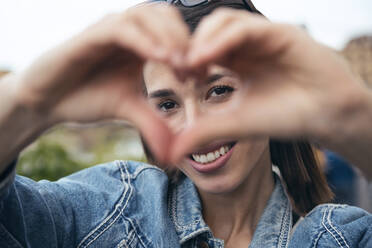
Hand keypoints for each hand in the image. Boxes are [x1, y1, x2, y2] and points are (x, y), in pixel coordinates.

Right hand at [10, 4, 189, 161]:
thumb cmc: (86, 98)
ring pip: (146, 14)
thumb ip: (152, 123)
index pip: (175, 31)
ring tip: (181, 64)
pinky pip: (122, 28)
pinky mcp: (91, 35)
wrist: (48, 102)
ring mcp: (109, 29)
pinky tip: (159, 59)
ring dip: (168, 36)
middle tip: (196, 70)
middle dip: (186, 40)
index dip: (193, 50)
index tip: (203, 77)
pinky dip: (143, 40)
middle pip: (166, 14)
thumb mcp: (128, 110)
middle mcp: (127, 31)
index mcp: (140, 44)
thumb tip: (173, 152)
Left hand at [170, 9, 370, 165]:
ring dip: (202, 40)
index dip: (185, 60)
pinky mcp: (279, 32)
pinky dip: (222, 39)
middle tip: (181, 70)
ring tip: (191, 65)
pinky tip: (207, 58)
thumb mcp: (234, 124)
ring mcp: (263, 36)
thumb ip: (203, 132)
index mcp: (236, 61)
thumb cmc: (284, 117)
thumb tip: (170, 154)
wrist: (325, 116)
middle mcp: (247, 45)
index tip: (179, 79)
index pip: (201, 47)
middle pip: (207, 30)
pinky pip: (244, 28)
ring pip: (222, 21)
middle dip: (189, 46)